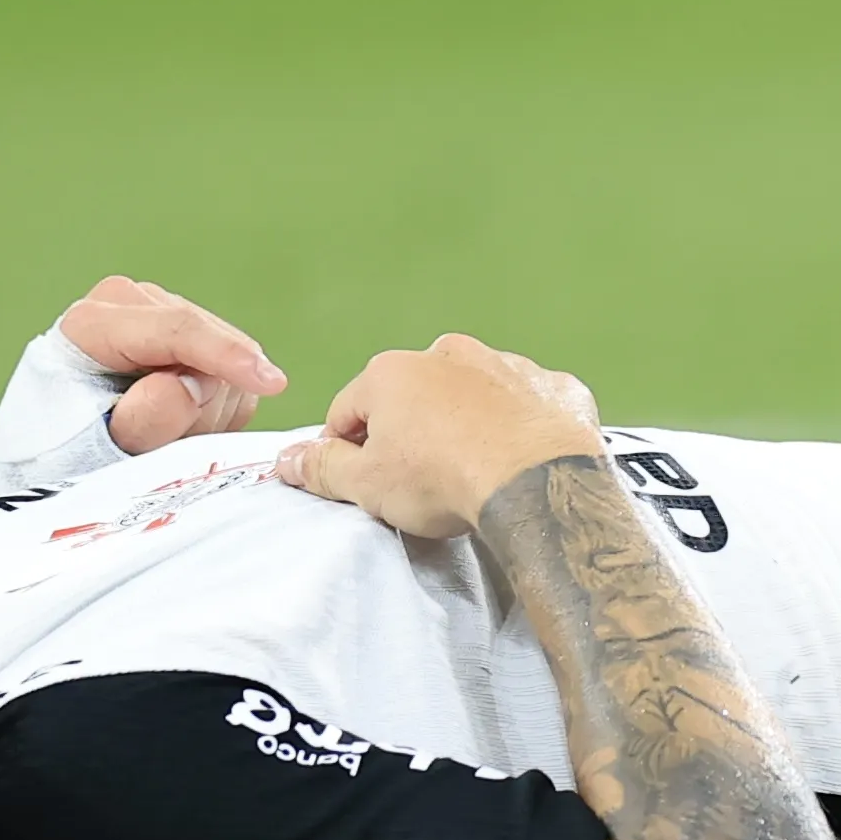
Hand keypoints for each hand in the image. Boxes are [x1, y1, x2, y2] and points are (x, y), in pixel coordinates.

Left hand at [57, 276, 288, 454]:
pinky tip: (183, 421)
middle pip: (210, 344)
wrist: (58, 448)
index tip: (270, 382)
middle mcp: (129, 303)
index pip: (176, 329)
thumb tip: (193, 384)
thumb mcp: (97, 449)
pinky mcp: (185, 333)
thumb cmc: (70, 451)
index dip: (225, 357)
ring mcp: (160, 313)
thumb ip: (143, 418)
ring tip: (166, 433)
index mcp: (93, 323)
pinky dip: (220, 407)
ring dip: (211, 409)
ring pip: (229, 360)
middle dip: (204, 403)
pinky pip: (233, 374)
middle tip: (165, 443)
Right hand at [271, 335, 602, 538]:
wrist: (537, 483)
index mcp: (393, 372)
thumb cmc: (448, 479)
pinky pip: (525, 404)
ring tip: (472, 473)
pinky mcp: (552, 387)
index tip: (356, 481)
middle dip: (409, 435)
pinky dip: (518, 426)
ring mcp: (504, 365)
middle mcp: (448, 354)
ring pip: (471, 396)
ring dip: (464, 426)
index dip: (346, 451)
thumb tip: (288, 461)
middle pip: (412, 399)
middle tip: (418, 485)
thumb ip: (323, 469)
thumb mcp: (367, 485)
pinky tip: (518, 459)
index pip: (349, 412)